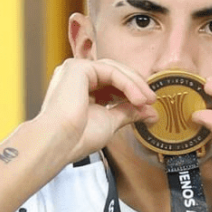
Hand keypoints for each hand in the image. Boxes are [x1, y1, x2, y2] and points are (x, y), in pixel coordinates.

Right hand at [34, 58, 157, 163]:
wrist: (59, 144)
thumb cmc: (77, 138)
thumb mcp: (110, 122)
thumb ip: (127, 112)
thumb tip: (149, 112)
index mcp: (80, 89)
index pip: (111, 83)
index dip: (132, 92)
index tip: (149, 107)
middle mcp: (76, 77)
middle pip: (115, 73)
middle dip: (137, 86)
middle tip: (152, 101)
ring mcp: (75, 70)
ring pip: (115, 70)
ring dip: (135, 85)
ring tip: (147, 101)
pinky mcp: (78, 68)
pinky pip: (111, 72)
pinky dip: (128, 84)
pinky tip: (138, 99)